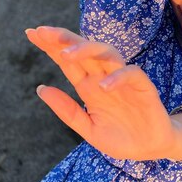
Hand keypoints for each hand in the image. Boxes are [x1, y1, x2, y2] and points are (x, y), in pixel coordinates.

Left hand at [25, 26, 175, 159]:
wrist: (150, 149)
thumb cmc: (120, 138)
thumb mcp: (88, 129)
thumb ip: (67, 111)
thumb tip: (40, 89)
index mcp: (88, 86)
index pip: (67, 60)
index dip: (51, 46)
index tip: (31, 33)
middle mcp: (104, 78)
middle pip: (84, 50)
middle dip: (64, 39)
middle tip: (43, 32)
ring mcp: (123, 80)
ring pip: (106, 53)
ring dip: (87, 50)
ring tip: (66, 55)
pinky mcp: (143, 87)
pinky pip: (131, 74)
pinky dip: (117, 77)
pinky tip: (103, 86)